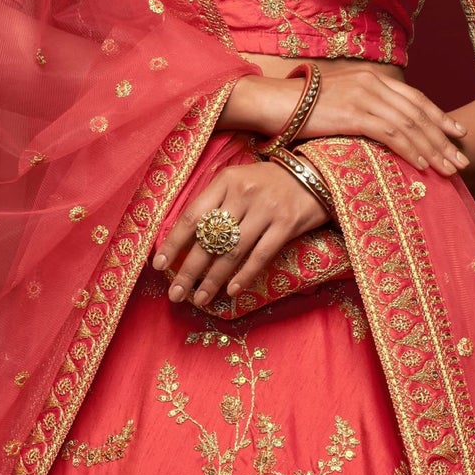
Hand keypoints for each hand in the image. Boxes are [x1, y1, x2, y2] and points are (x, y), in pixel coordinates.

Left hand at [154, 156, 328, 309]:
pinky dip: (244, 276)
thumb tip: (187, 238)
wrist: (316, 175)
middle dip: (189, 270)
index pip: (192, 216)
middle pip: (209, 239)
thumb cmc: (269, 182)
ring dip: (213, 280)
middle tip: (176, 293)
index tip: (159, 265)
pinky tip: (231, 291)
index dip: (173, 243)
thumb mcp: (239, 180)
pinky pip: (260, 256)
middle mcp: (244, 194)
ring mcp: (266, 210)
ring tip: (200, 299)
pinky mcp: (286, 225)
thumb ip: (216, 202)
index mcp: (226, 181)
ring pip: (232, 252)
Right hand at [223, 64, 468, 176]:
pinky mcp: (354, 113)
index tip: (458, 132)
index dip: (439, 117)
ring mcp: (364, 97)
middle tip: (462, 158)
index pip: (414, 99)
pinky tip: (423, 165)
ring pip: (409, 125)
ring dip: (433, 149)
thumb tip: (375, 129)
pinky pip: (391, 134)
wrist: (271, 101)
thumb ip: (361, 109)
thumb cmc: (299, 107)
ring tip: (449, 169)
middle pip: (418, 113)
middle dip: (443, 138)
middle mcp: (373, 83)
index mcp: (371, 78)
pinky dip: (410, 150)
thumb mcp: (337, 102)